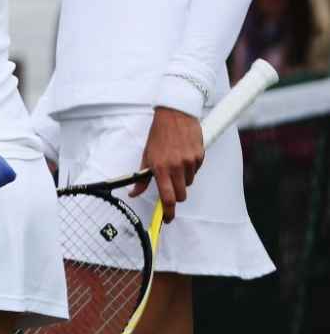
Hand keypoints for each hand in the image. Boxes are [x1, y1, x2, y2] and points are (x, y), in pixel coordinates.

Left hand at [130, 107, 204, 221]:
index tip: (167, 219)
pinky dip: (190, 168)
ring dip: (183, 179)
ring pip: (189, 183)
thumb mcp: (146, 155)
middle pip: (181, 195)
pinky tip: (184, 156)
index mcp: (160, 167)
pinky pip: (196, 171)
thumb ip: (141, 177)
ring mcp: (190, 162)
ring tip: (175, 163)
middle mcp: (176, 166)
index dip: (168, 212)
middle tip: (170, 184)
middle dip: (176, 194)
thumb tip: (134, 193)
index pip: (167, 197)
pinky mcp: (200, 156)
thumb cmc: (158, 135)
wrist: (175, 115)